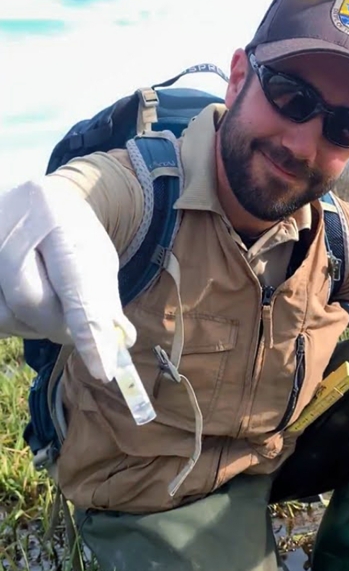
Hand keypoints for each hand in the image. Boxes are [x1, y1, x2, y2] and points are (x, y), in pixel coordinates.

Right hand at [0, 179, 135, 381]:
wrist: (32, 201)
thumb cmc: (71, 234)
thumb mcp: (97, 257)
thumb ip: (104, 301)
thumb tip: (116, 346)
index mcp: (58, 218)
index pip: (75, 284)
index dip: (88, 330)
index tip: (102, 369)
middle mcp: (10, 224)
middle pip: (32, 303)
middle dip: (58, 326)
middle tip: (73, 329)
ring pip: (7, 315)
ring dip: (33, 326)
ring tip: (47, 305)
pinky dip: (13, 322)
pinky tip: (23, 304)